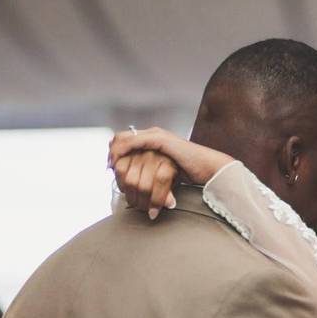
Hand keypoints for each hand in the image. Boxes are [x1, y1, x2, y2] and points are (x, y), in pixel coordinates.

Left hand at [108, 126, 233, 192]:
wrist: (207, 168)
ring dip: (115, 153)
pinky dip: (123, 152)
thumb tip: (138, 183)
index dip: (116, 151)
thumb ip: (153, 172)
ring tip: (111, 167)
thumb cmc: (191, 173)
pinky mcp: (160, 139)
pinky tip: (120, 164)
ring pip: (125, 138)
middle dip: (113, 152)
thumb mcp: (166, 172)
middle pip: (123, 136)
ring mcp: (157, 135)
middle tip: (108, 167)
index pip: (127, 139)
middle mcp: (154, 134)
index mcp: (155, 140)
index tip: (111, 167)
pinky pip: (133, 142)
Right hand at [112, 150, 180, 218]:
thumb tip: (170, 204)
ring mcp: (139, 152)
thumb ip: (170, 191)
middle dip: (142, 202)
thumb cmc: (166, 168)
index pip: (162, 180)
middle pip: (144, 185)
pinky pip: (119, 170)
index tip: (153, 213)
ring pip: (130, 180)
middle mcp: (153, 154)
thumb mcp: (173, 180)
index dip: (157, 200)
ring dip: (130, 196)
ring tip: (134, 202)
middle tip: (142, 208)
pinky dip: (120, 183)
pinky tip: (125, 189)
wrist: (156, 152)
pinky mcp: (125, 153)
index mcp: (167, 160)